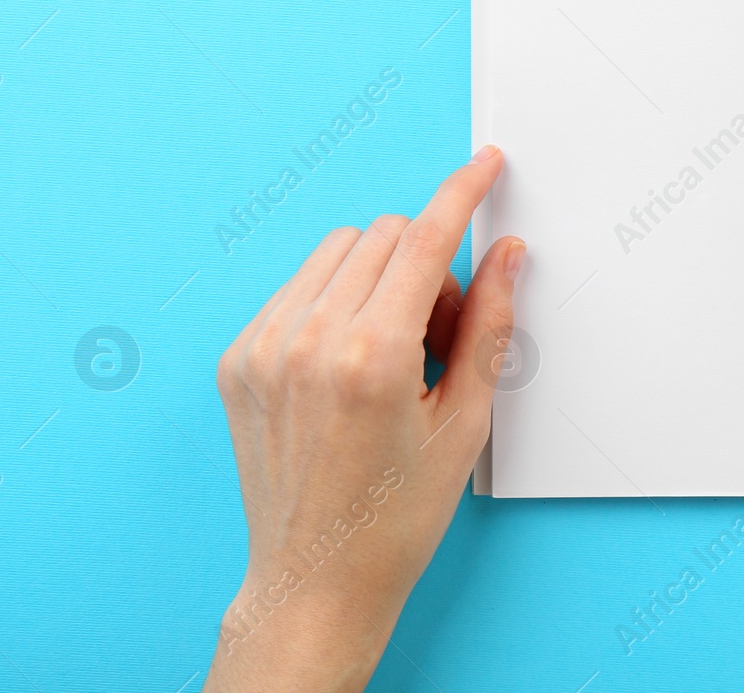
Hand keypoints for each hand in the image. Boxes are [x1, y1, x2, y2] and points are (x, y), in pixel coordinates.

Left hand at [206, 146, 520, 691]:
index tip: (483, 165)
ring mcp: (262, 348)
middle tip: (441, 335)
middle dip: (426, 264)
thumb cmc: (394, 516)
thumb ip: (487, 324)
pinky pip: (297, 286)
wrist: (315, 578)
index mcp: (369, 358)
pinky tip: (352, 360)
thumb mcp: (465, 422)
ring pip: (338, 252)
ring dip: (379, 276)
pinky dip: (335, 300)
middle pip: (382, 236)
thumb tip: (506, 254)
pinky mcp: (237, 359)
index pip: (423, 239)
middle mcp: (305, 342)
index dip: (461, 193)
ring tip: (394, 351)